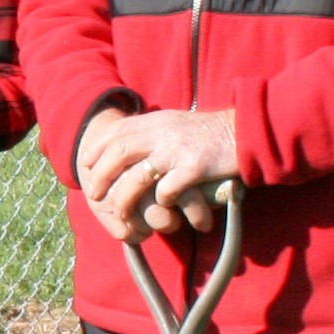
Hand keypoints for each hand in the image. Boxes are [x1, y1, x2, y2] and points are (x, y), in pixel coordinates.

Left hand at [78, 106, 238, 240]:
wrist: (248, 130)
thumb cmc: (212, 132)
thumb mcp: (177, 123)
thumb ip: (153, 131)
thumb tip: (126, 141)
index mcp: (156, 121)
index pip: (116, 131)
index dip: (96, 148)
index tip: (85, 164)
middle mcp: (163, 132)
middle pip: (118, 153)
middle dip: (100, 176)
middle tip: (94, 194)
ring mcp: (178, 150)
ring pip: (138, 176)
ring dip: (125, 198)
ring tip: (120, 213)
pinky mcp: (195, 167)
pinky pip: (167, 189)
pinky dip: (160, 201)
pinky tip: (163, 206)